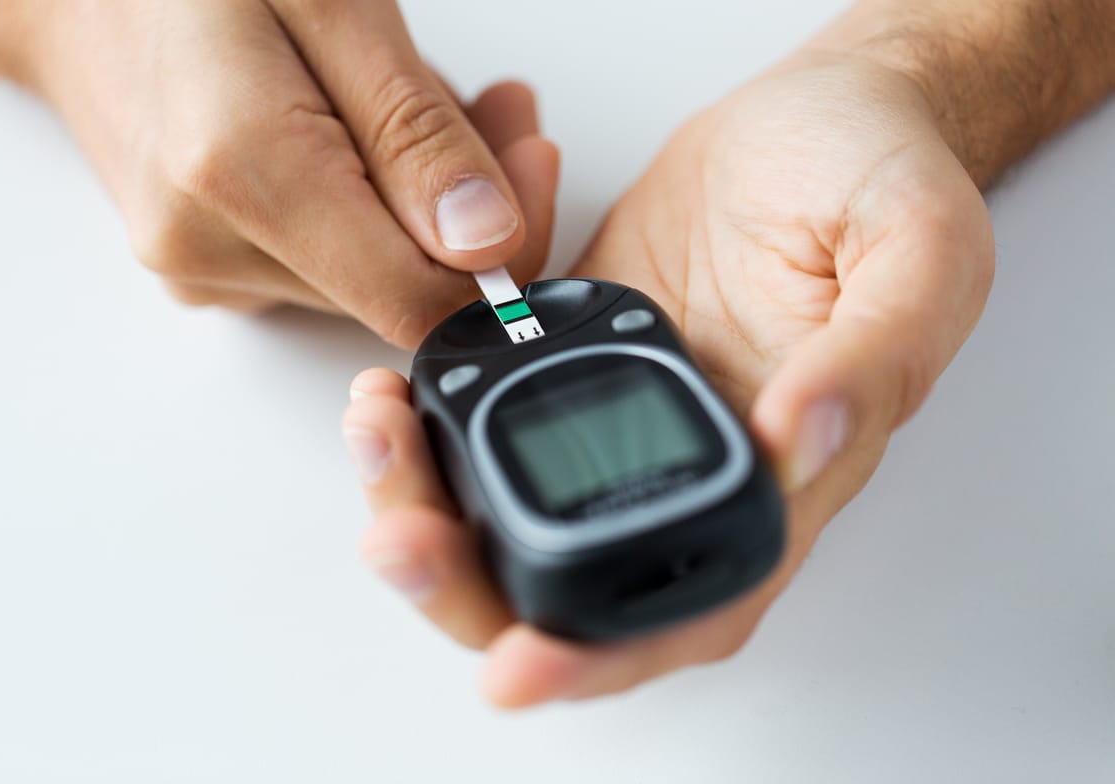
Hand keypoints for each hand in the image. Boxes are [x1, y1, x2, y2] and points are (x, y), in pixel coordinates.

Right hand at [4, 1, 558, 346]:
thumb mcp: (329, 2)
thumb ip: (411, 131)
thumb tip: (486, 243)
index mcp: (239, 171)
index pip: (419, 300)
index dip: (507, 253)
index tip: (532, 164)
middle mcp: (210, 247)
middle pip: (405, 289)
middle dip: (474, 207)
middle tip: (497, 106)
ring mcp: (204, 270)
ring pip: (375, 276)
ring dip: (423, 200)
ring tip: (414, 96)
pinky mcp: (210, 271)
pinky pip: (332, 264)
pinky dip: (373, 208)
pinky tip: (360, 133)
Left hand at [341, 52, 993, 705]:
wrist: (814, 113)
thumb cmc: (878, 178)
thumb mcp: (918, 251)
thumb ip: (875, 356)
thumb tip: (797, 442)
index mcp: (782, 478)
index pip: (687, 610)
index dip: (599, 658)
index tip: (513, 668)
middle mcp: (690, 464)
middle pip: (568, 582)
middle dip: (466, 583)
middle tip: (397, 538)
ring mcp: (623, 412)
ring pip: (508, 502)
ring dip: (427, 493)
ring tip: (376, 425)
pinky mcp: (574, 352)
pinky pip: (491, 403)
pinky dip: (432, 403)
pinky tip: (396, 372)